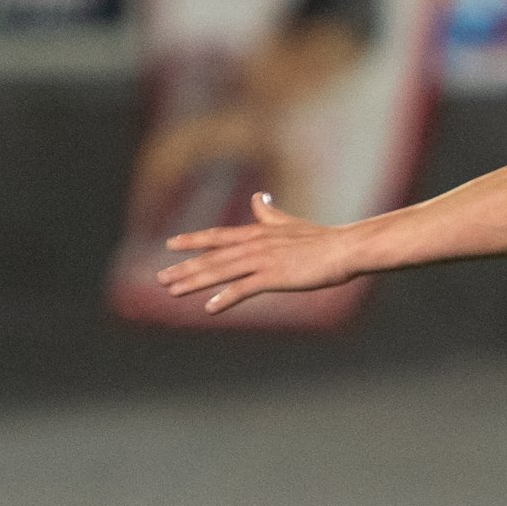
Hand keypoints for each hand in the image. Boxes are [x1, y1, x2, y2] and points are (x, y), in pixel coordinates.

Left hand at [154, 194, 363, 312]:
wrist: (345, 248)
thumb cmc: (324, 239)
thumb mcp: (291, 223)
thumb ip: (270, 214)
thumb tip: (258, 197)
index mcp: (258, 233)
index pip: (217, 236)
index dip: (193, 240)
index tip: (170, 244)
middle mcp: (255, 245)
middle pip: (212, 257)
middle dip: (185, 267)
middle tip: (161, 278)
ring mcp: (263, 260)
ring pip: (220, 272)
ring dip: (194, 282)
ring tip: (173, 291)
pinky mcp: (274, 276)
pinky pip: (243, 289)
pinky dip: (224, 298)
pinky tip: (209, 308)